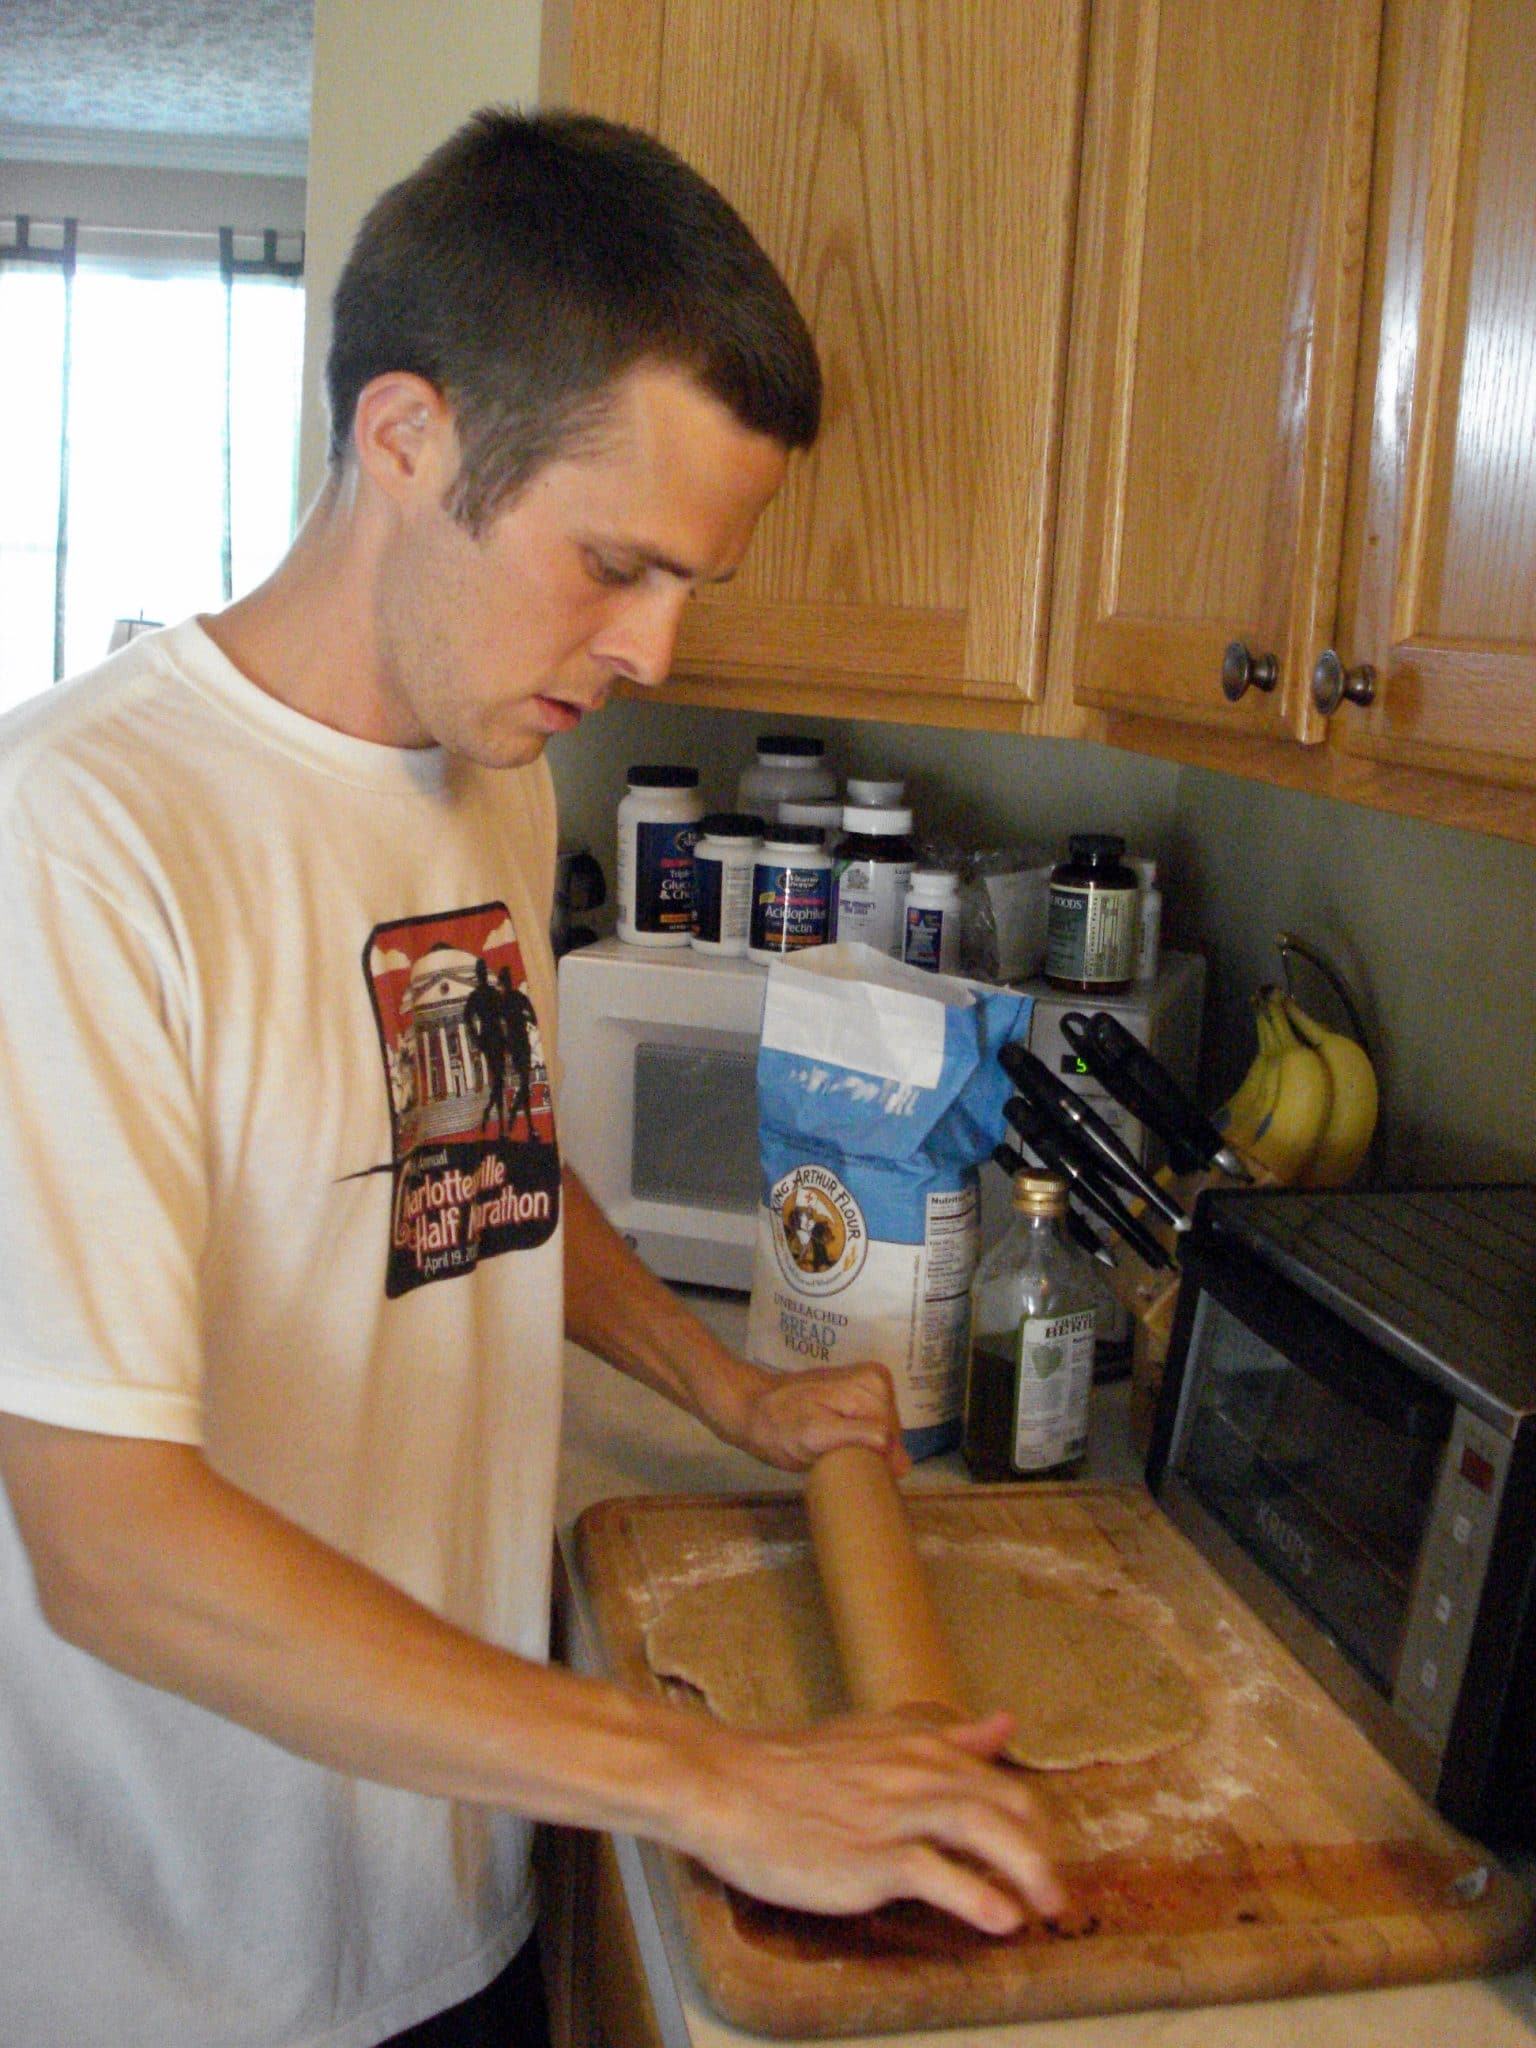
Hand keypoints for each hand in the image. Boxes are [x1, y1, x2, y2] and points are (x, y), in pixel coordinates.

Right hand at [671, 1706, 1063, 1931]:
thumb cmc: (789, 1768)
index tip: (1042, 1850)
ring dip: (1026, 1873)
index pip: (997, 1779)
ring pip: (983, 1832)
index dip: (1029, 1819)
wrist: (726, 1784)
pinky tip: (1000, 1919)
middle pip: (1005, 1804)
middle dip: (1040, 1849)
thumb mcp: (874, 1737)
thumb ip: (945, 1737)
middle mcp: (915, 1773)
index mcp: (917, 1744)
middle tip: (1053, 1890)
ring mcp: (893, 1814)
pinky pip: (936, 1876)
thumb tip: (1003, 1724)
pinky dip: (975, 1897)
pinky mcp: (870, 1857)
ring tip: (1045, 1908)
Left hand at [716, 1357, 911, 1477]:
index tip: (844, 1465)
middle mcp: (878, 1379)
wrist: (751, 1408)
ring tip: (831, 1449)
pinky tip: (837, 1445)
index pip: (893, 1439)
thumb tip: (903, 1462)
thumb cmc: (779, 1426)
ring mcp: (869, 1386)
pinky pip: (873, 1430)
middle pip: (891, 1437)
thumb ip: (863, 1439)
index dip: (873, 1460)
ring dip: (861, 1449)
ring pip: (884, 1437)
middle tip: (833, 1456)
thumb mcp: (819, 1436)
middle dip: (867, 1453)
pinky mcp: (859, 1396)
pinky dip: (858, 1443)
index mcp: (874, 1383)